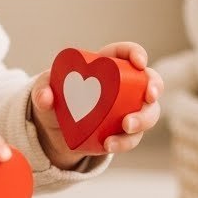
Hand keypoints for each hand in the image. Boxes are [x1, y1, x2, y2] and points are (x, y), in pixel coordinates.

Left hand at [30, 42, 163, 166]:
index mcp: (106, 66)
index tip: (139, 64)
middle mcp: (123, 87)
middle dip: (154, 88)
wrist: (55, 130)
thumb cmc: (56, 99)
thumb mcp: (46, 92)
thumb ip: (42, 91)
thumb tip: (46, 98)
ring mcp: (127, 109)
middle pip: (148, 82)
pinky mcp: (123, 132)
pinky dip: (125, 142)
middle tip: (147, 98)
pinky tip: (110, 144)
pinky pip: (133, 137)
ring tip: (125, 127)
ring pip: (148, 112)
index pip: (126, 53)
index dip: (137, 54)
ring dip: (143, 119)